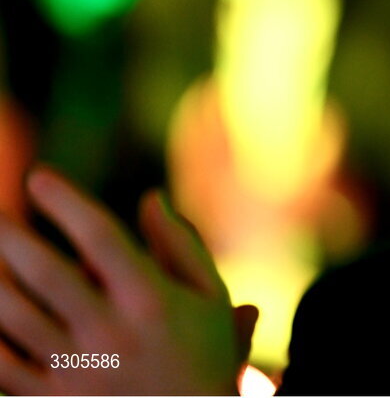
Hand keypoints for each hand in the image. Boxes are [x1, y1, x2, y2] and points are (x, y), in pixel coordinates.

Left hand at [0, 169, 257, 394]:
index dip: (65, 202)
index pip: (100, 238)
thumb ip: (181, 245)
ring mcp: (74, 371)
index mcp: (151, 300)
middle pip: (45, 272)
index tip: (39, 177)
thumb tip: (150, 197)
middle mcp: (109, 333)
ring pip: (12, 315)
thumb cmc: (206, 356)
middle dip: (10, 234)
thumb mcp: (210, 297)